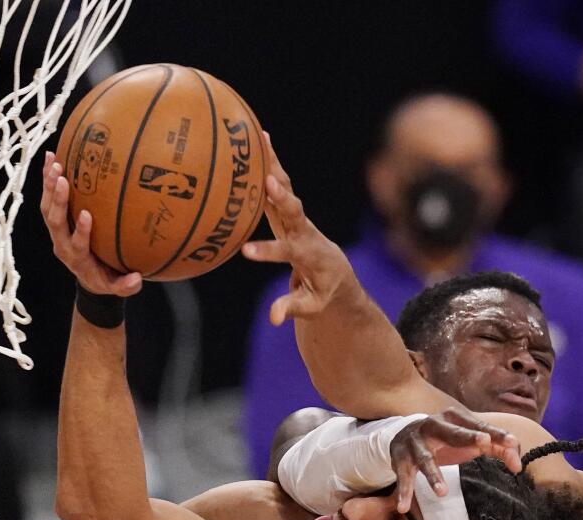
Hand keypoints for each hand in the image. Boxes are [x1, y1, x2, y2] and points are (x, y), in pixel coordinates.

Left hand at [40, 151, 142, 297]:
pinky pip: (47, 198)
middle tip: (62, 179)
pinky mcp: (55, 220)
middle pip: (54, 221)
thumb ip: (124, 286)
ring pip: (46, 208)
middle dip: (57, 201)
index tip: (86, 214)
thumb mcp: (115, 287)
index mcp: (77, 258)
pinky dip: (47, 179)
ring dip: (48, 186)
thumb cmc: (104, 279)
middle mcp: (61, 243)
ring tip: (54, 163)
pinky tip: (52, 157)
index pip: (76, 244)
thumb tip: (137, 278)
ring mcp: (56, 231)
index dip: (80, 231)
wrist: (87, 279)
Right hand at [240, 133, 363, 325]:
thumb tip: (274, 319)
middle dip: (280, 198)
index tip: (246, 252)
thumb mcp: (311, 306)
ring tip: (261, 141)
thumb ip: (292, 308)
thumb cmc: (322, 292)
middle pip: (293, 211)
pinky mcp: (290, 208)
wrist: (336, 272)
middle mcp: (304, 230)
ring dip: (274, 166)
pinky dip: (270, 162)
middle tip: (266, 182)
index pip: (287, 252)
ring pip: (286, 188)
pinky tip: (259, 138)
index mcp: (308, 255)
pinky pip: (280, 182)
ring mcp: (298, 216)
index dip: (268, 252)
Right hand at [390, 408, 522, 512]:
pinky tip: (403, 507)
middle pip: (452, 432)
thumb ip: (496, 449)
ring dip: (433, 475)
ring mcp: (415, 441)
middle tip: (483, 443)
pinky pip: (403, 476)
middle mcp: (434, 424)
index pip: (479, 426)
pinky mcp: (400, 457)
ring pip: (425, 459)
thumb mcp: (469, 440)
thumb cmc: (445, 439)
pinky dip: (403, 491)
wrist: (404, 434)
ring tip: (442, 493)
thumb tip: (518, 466)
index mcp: (454, 417)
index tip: (511, 442)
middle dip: (467, 437)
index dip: (496, 434)